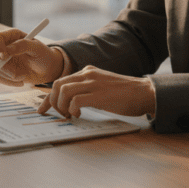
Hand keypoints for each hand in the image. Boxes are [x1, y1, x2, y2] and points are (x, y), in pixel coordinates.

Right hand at [0, 28, 63, 86]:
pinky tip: (21, 82)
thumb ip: (23, 46)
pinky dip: (8, 82)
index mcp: (13, 36)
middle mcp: (5, 46)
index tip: (4, 56)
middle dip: (2, 65)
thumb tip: (7, 50)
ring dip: (8, 74)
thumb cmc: (44, 55)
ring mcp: (3, 59)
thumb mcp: (37, 48)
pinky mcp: (3, 70)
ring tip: (23, 76)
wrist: (47, 70)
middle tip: (14, 73)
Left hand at [38, 66, 155, 118]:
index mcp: (88, 72)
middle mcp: (88, 74)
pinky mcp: (99, 94)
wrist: (145, 93)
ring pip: (63, 90)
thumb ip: (88, 89)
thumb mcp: (102, 86)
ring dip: (61, 106)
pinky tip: (79, 115)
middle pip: (57, 84)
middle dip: (52, 101)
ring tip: (69, 115)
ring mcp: (93, 83)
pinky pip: (75, 100)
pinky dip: (72, 109)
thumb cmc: (126, 94)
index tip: (43, 109)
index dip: (48, 96)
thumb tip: (71, 103)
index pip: (61, 81)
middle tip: (58, 114)